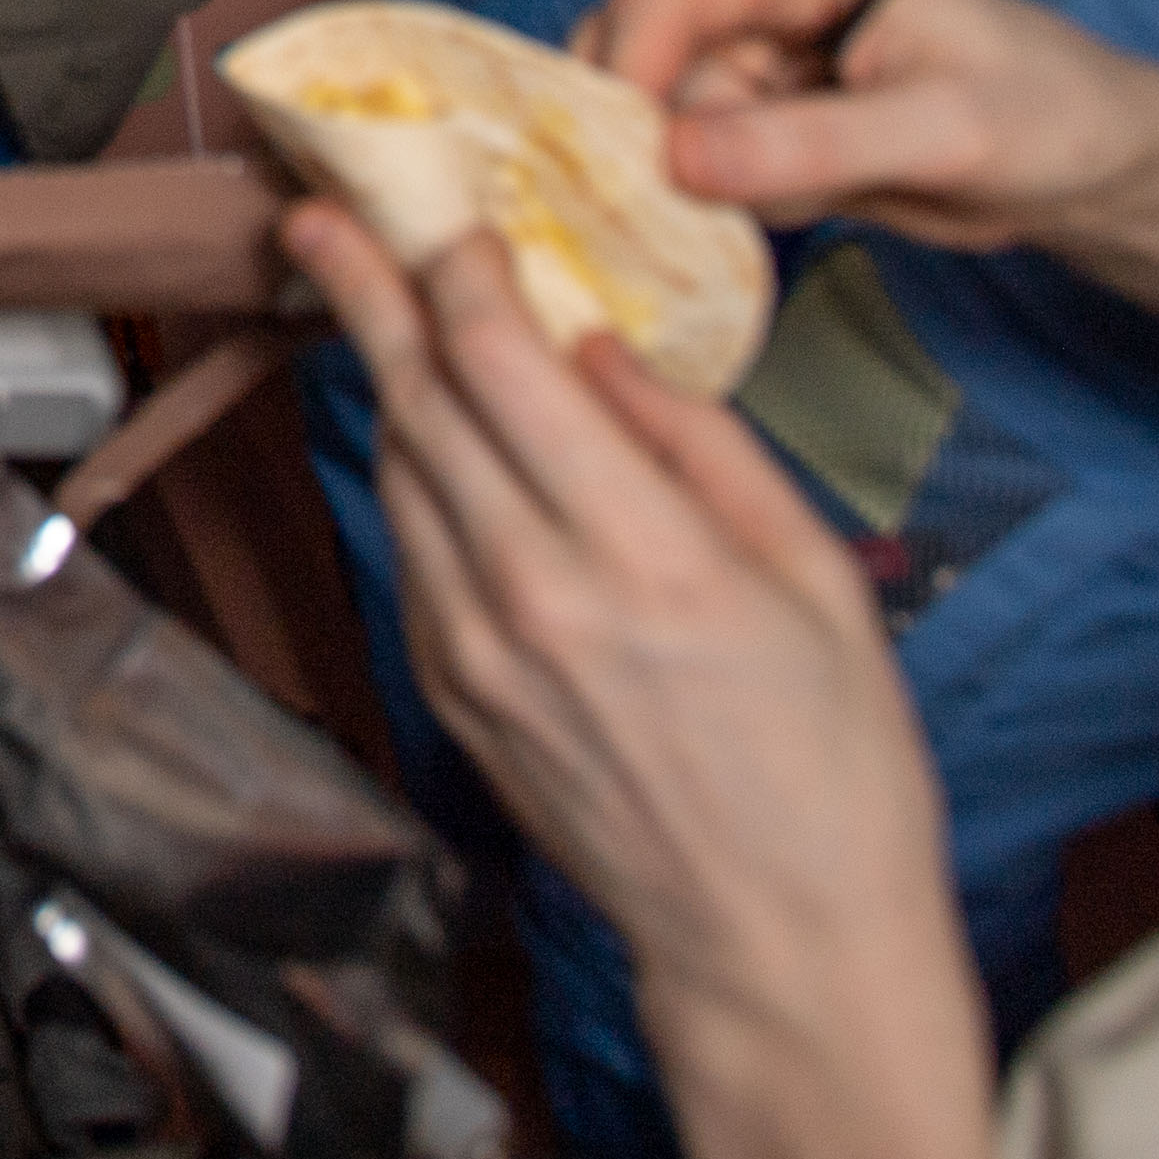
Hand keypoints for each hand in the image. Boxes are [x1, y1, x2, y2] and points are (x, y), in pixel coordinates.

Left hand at [279, 207, 984, 1122]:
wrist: (779, 941)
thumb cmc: (833, 765)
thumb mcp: (811, 575)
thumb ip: (698, 445)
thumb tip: (602, 348)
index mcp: (638, 554)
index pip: (502, 366)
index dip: (461, 272)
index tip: (457, 218)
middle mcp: (531, 594)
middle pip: (421, 402)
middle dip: (369, 294)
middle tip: (326, 217)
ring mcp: (476, 650)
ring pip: (401, 470)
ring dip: (384, 376)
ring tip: (371, 300)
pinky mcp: (451, 693)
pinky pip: (412, 546)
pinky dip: (414, 471)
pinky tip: (432, 431)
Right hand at [579, 0, 1158, 256]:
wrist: (1095, 166)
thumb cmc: (1047, 115)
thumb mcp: (943, 131)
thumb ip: (813, 142)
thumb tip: (677, 159)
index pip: (654, 3)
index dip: (625, 89)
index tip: (635, 183)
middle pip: (630, 67)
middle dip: (654, 149)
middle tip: (709, 216)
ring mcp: (744, 61)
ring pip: (655, 133)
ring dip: (700, 190)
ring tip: (807, 204)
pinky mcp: (751, 124)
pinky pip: (691, 174)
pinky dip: (724, 210)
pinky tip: (806, 210)